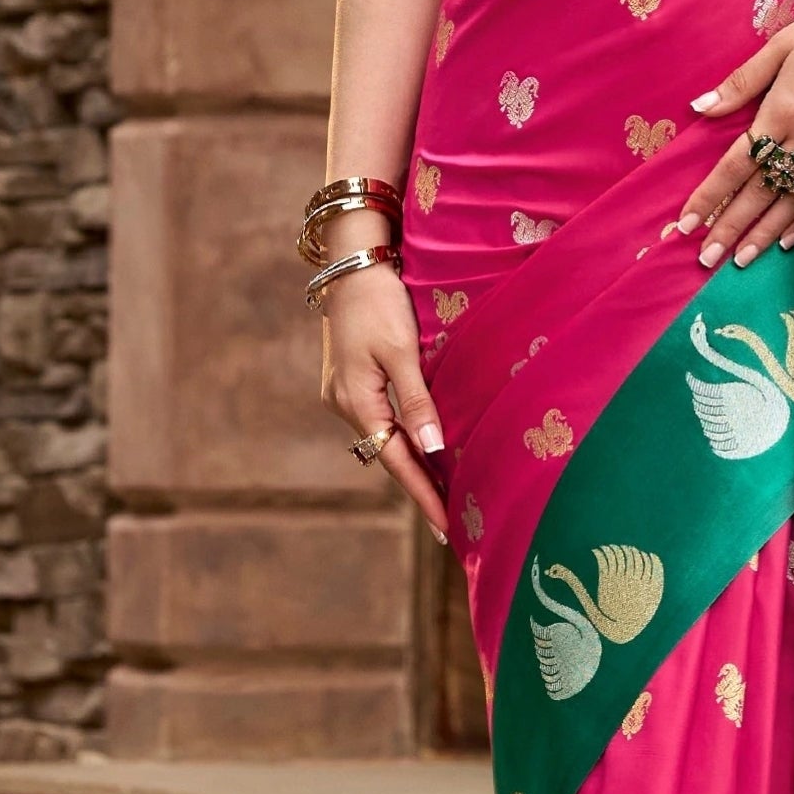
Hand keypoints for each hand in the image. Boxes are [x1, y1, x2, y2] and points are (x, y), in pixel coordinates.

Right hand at [321, 264, 450, 543]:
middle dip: (419, 488)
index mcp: (357, 402)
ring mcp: (345, 394)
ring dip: (412, 464)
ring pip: (385, 438)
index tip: (445, 528)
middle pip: (389, 456)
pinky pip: (383, 420)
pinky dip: (404, 439)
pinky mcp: (352, 382)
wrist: (351, 265)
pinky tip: (423, 448)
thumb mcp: (401, 352)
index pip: (397, 462)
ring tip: (443, 494)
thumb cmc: (379, 302)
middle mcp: (345, 405)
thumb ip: (418, 401)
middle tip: (448, 524)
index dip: (423, 495)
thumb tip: (433, 449)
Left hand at [675, 22, 793, 267]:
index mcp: (783, 112)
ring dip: (763, 234)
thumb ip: (743, 81)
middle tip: (705, 259)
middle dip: (731, 226)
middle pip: (760, 192)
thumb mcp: (785, 46)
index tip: (686, 223)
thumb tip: (700, 108)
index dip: (710, 195)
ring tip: (739, 261)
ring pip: (791, 203)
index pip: (737, 163)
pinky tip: (785, 243)